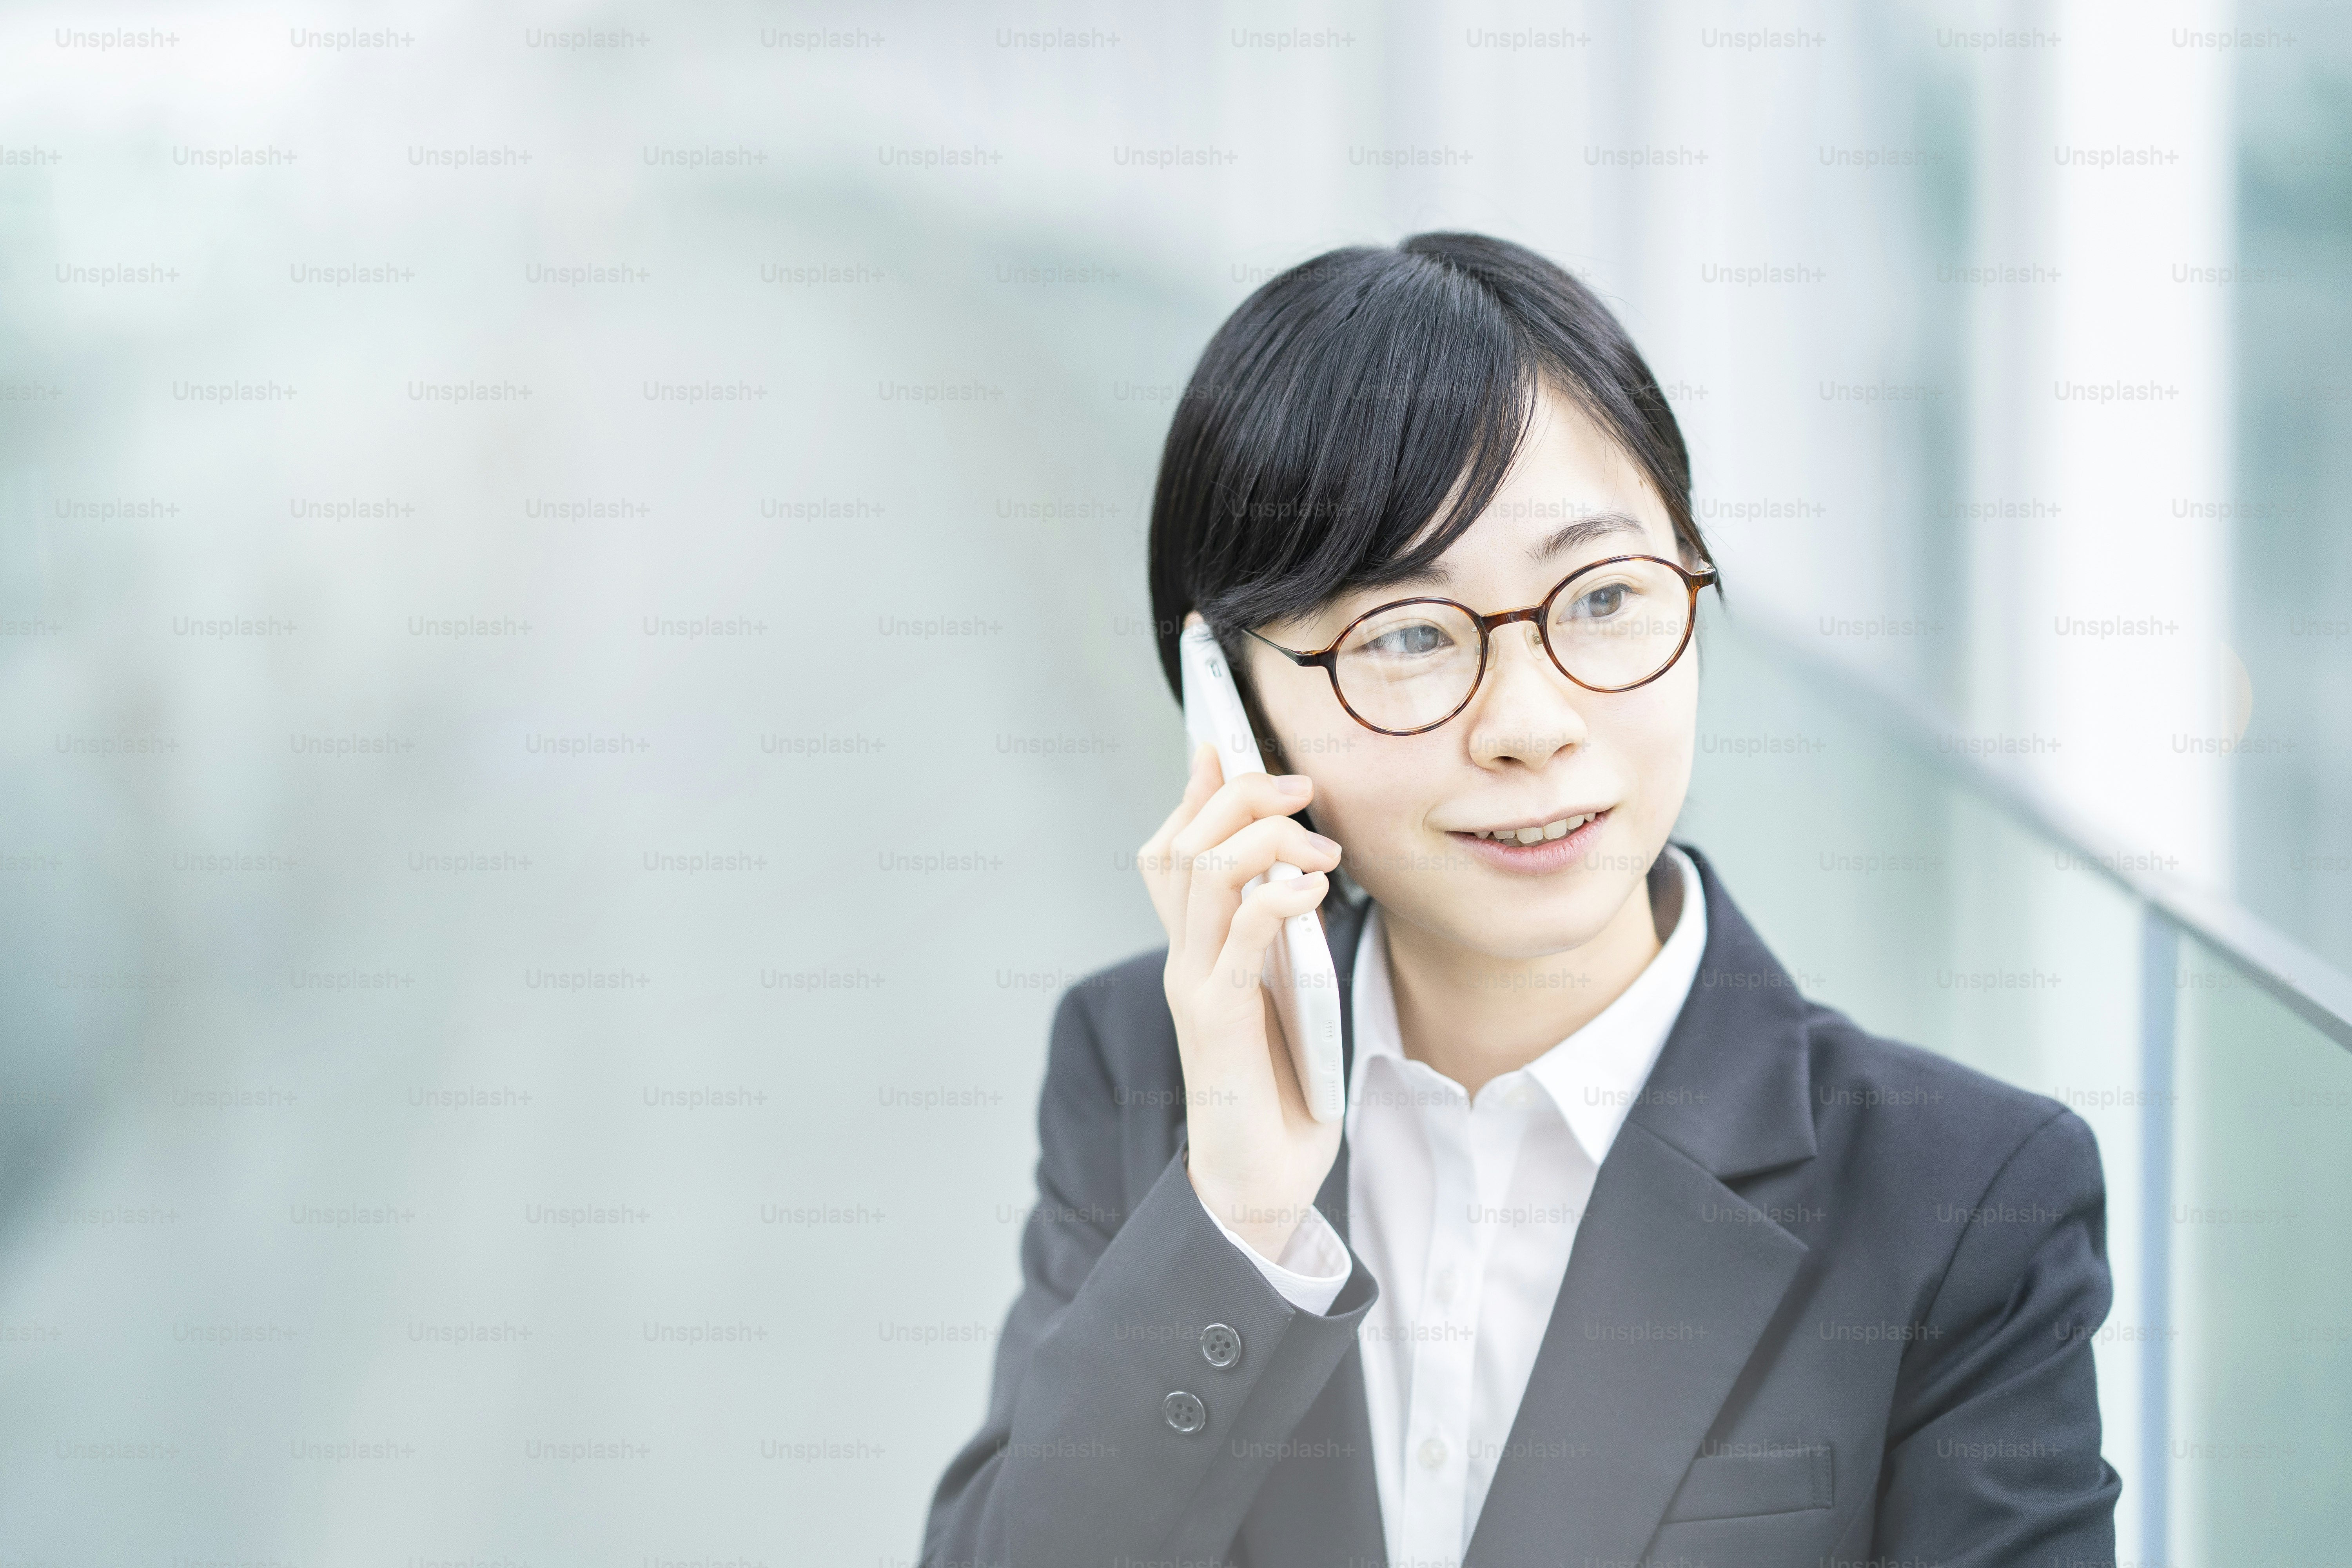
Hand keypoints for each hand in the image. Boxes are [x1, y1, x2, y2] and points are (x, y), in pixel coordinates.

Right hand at [1137, 743, 1345, 1260]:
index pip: (1171, 847)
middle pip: (1183, 842)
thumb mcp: (1284, 989)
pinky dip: (1274, 895)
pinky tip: (1311, 890)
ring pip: (1201, 873)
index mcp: (1197, 950)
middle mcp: (1184, 960)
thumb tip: (1295, 862)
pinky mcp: (1218, 1021)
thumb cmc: (1279, 1090)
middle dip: (1239, 796)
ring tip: (1319, 845)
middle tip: (1300, 788)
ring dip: (1263, 838)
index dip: (1193, 789)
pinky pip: (1237, 935)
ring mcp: (1194, 987)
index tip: (1224, 741)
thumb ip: (1279, 931)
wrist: (1258, 1185)